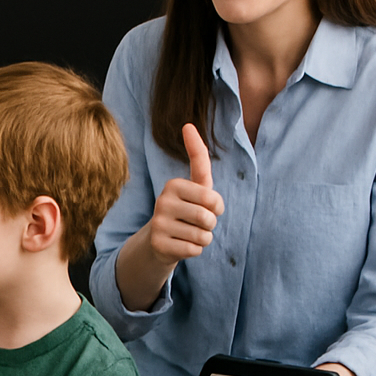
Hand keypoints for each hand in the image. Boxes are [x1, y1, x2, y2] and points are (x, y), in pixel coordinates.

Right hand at [143, 124, 224, 267]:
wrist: (160, 239)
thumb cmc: (186, 208)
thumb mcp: (196, 186)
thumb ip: (200, 161)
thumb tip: (187, 124)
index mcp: (174, 184)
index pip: (210, 196)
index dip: (217, 205)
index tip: (211, 205)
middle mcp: (163, 201)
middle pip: (209, 217)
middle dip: (211, 224)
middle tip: (199, 222)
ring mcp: (158, 223)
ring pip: (203, 236)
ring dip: (203, 238)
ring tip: (189, 233)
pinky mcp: (158, 244)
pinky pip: (194, 250)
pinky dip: (195, 250)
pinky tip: (181, 244)